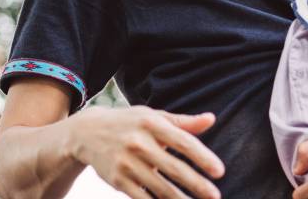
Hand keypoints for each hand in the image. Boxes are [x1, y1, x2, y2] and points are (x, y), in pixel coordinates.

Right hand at [68, 105, 224, 198]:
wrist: (87, 132)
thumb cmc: (129, 122)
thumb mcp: (153, 116)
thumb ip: (183, 122)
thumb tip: (211, 119)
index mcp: (151, 123)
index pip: (182, 141)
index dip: (202, 157)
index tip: (219, 171)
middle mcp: (139, 142)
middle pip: (173, 167)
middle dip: (197, 184)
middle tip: (216, 196)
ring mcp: (127, 163)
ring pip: (160, 187)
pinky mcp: (118, 180)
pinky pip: (142, 198)